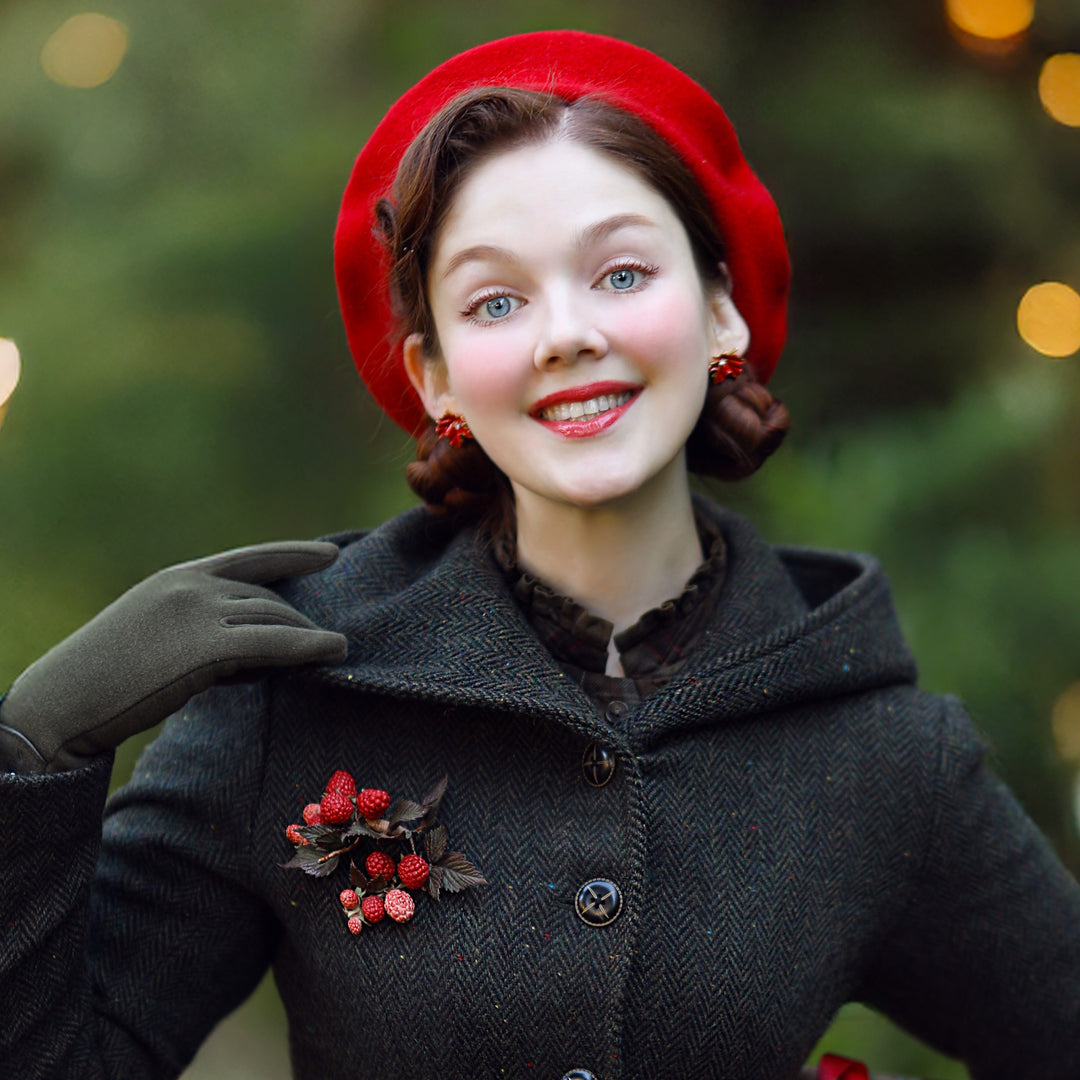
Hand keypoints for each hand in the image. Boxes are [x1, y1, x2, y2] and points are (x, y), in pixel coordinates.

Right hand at [0, 541, 347, 771]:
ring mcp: (199, 613)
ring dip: (308, 634)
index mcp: (178, 577)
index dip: (293, 555)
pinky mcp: (206, 648)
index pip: (249, 558)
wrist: (61, 703)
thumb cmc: (105, 678)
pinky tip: (335, 650)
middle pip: (266, 597)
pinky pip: (273, 643)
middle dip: (298, 618)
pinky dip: (310, 646)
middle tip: (326, 638)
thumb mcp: (154, 633)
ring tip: (336, 647)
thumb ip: (200, 626)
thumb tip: (255, 643)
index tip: (328, 554)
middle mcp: (192, 586)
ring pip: (274, 617)